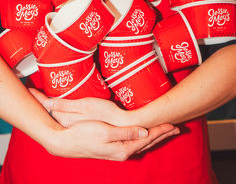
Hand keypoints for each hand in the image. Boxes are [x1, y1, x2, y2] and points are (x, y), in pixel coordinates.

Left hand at [29, 88, 129, 126]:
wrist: (123, 124)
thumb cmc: (107, 113)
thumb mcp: (86, 106)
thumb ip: (65, 105)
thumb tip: (47, 103)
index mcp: (67, 119)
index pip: (48, 107)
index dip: (39, 98)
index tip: (31, 90)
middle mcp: (68, 124)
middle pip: (52, 111)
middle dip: (42, 102)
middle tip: (34, 91)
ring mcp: (75, 125)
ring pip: (59, 114)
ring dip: (52, 106)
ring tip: (44, 96)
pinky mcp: (82, 124)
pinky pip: (67, 117)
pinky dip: (62, 111)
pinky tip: (66, 105)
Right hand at [48, 120, 178, 160]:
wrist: (64, 141)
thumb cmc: (83, 133)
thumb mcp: (105, 132)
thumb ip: (126, 133)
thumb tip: (145, 132)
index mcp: (122, 148)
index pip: (148, 138)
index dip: (161, 131)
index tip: (174, 124)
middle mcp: (122, 152)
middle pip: (147, 142)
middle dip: (162, 135)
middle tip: (176, 128)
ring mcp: (117, 151)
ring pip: (142, 143)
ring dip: (155, 137)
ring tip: (165, 132)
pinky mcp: (112, 148)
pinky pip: (134, 143)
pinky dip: (144, 139)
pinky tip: (145, 137)